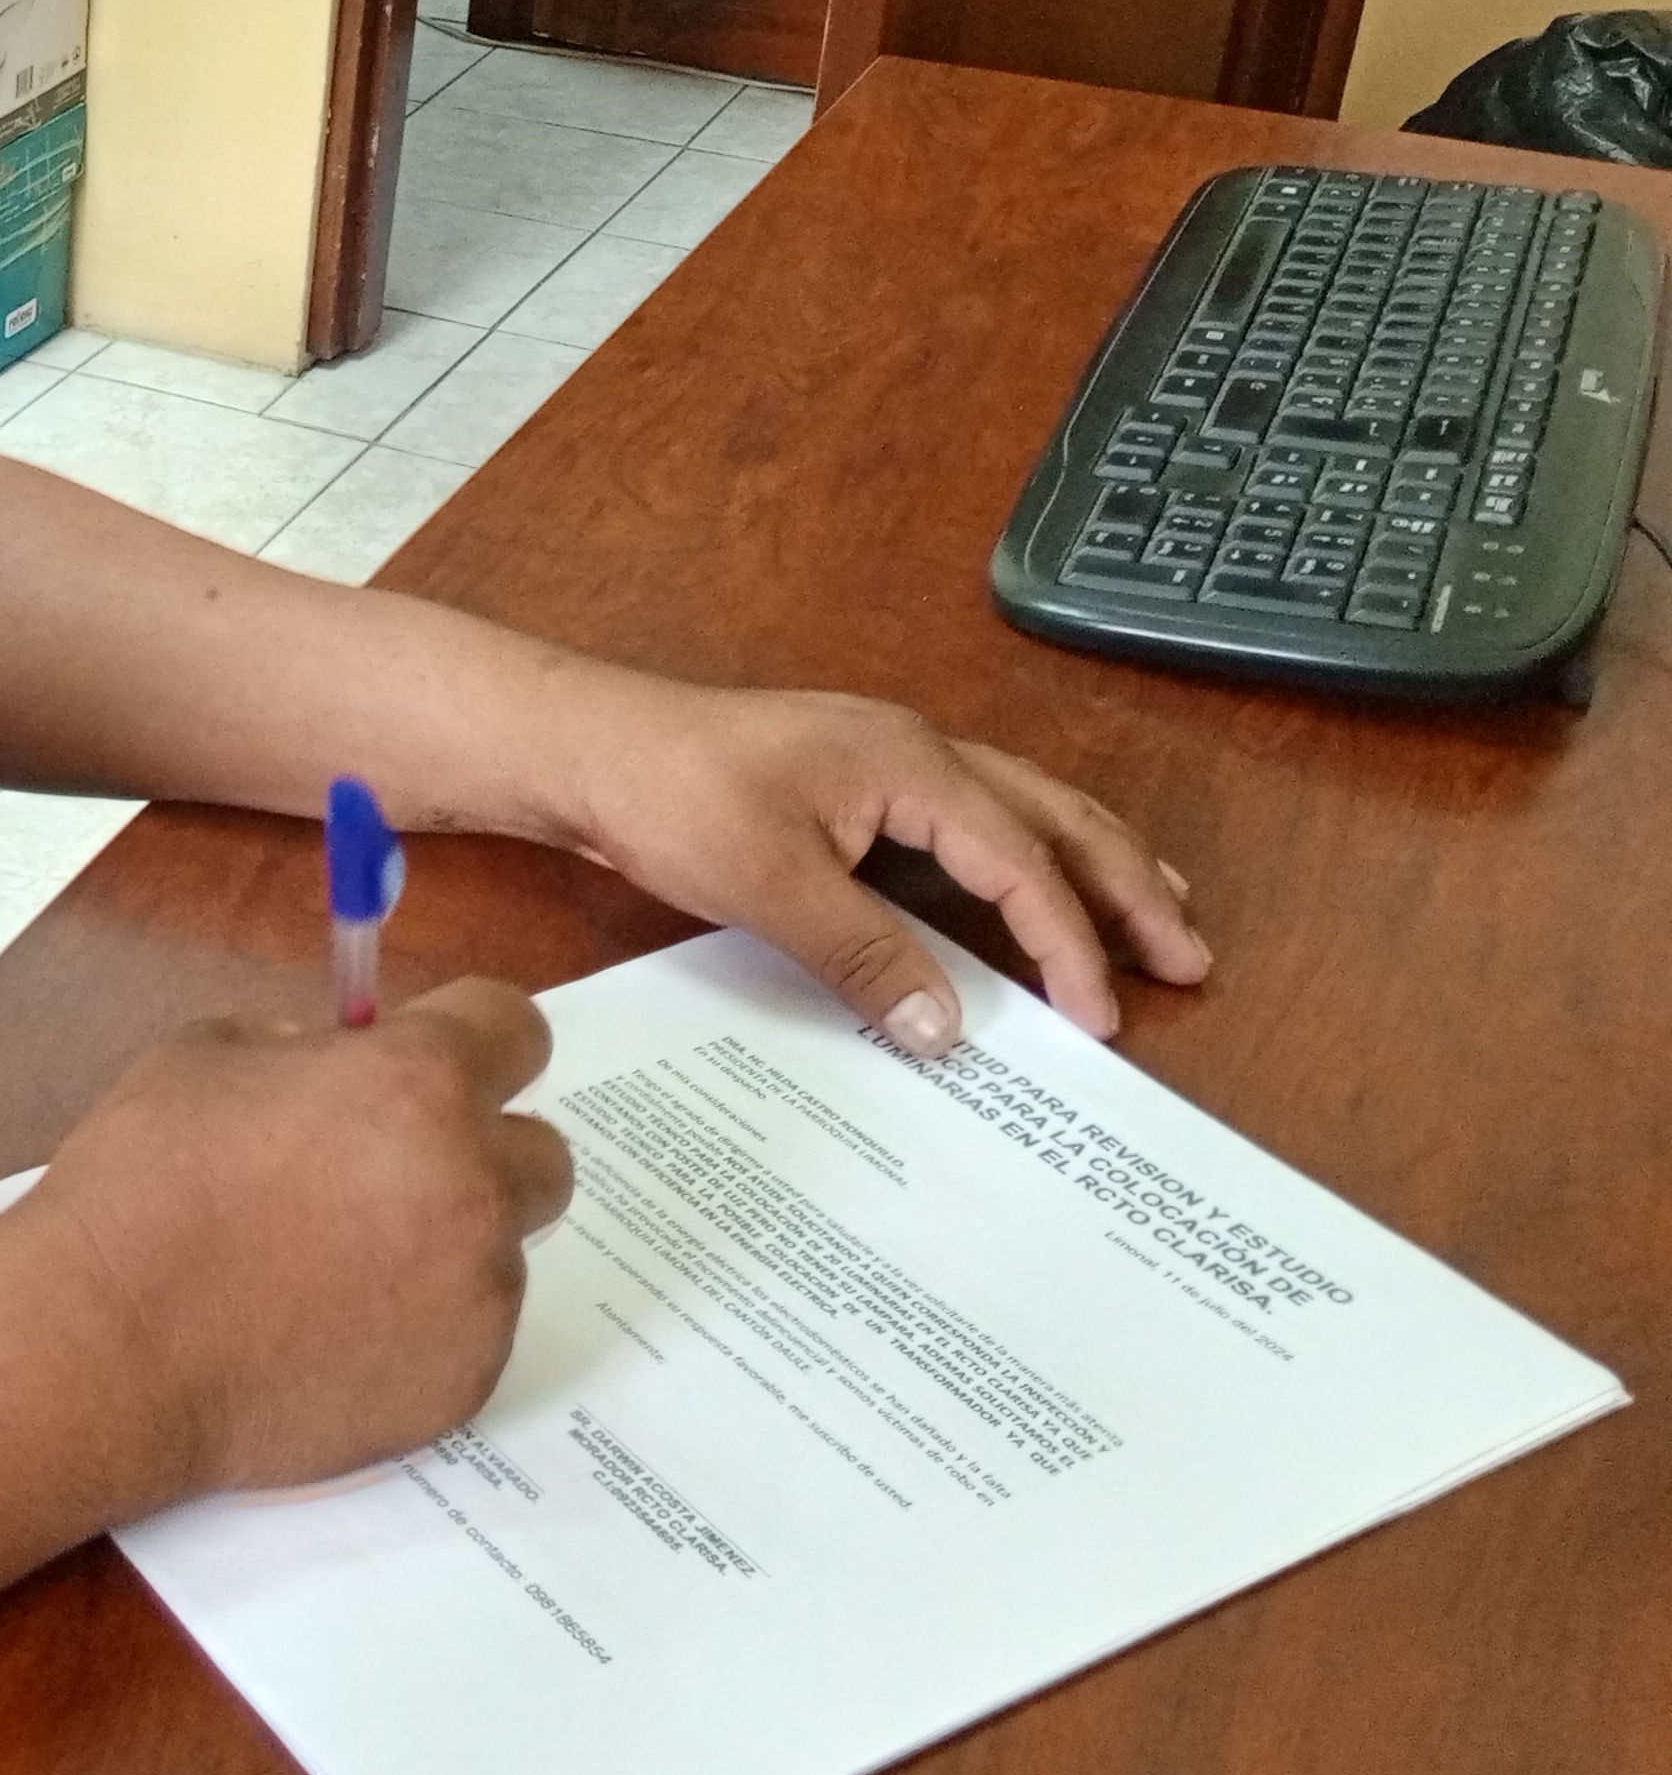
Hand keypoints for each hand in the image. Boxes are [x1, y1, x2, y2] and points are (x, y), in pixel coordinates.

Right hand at [0, 980, 573, 1505]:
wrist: (109, 1346)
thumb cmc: (141, 1187)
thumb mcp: (204, 1057)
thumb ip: (299, 1048)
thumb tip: (337, 1064)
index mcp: (418, 1082)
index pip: (516, 1028)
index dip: (471, 1038)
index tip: (435, 1062)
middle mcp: (472, 1183)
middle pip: (541, 1152)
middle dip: (479, 1153)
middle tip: (389, 1175)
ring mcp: (477, 1293)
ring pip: (500, 1253)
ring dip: (444, 1248)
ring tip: (338, 1272)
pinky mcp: (464, 1383)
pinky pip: (468, 1336)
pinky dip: (419, 1329)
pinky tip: (332, 1334)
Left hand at [526, 667, 1210, 1048]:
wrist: (584, 745)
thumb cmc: (669, 794)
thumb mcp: (770, 884)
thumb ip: (864, 954)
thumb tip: (949, 1029)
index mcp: (911, 764)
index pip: (1023, 862)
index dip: (1071, 943)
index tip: (1106, 1017)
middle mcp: (915, 752)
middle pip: (1054, 818)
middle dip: (1127, 887)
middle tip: (1190, 956)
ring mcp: (886, 762)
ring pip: (1021, 811)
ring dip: (1090, 864)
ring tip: (1156, 914)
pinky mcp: (854, 786)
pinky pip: (967, 822)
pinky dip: (1020, 860)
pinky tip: (1026, 894)